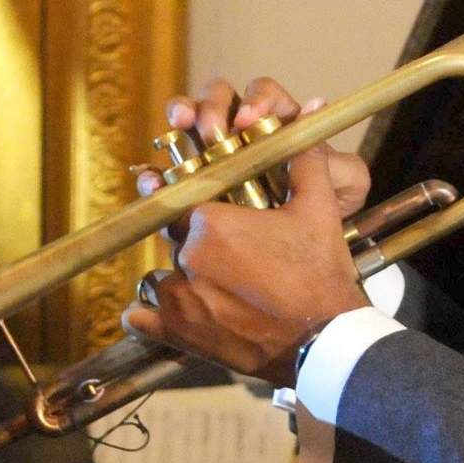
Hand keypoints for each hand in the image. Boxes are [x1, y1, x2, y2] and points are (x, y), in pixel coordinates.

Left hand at [123, 143, 368, 386]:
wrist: (323, 341)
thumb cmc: (320, 276)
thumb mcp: (319, 210)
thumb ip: (303, 162)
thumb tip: (302, 121)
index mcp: (211, 220)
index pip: (188, 200)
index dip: (205, 208)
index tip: (223, 218)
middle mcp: (187, 256)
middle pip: (176, 238)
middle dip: (199, 244)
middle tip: (232, 258)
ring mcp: (178, 298)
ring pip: (162, 276)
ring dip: (180, 279)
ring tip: (214, 288)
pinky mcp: (178, 333)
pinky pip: (141, 318)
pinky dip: (146, 316)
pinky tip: (161, 313)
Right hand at [134, 78, 371, 219]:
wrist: (309, 254)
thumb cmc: (328, 210)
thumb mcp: (345, 185)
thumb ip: (336, 153)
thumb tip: (315, 108)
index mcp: (278, 122)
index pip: (263, 95)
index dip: (255, 101)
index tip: (250, 120)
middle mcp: (242, 130)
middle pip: (219, 98)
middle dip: (211, 106)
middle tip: (209, 127)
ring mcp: (214, 154)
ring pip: (189, 121)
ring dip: (181, 117)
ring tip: (179, 127)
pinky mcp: (192, 185)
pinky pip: (169, 171)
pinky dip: (159, 173)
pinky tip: (155, 179)